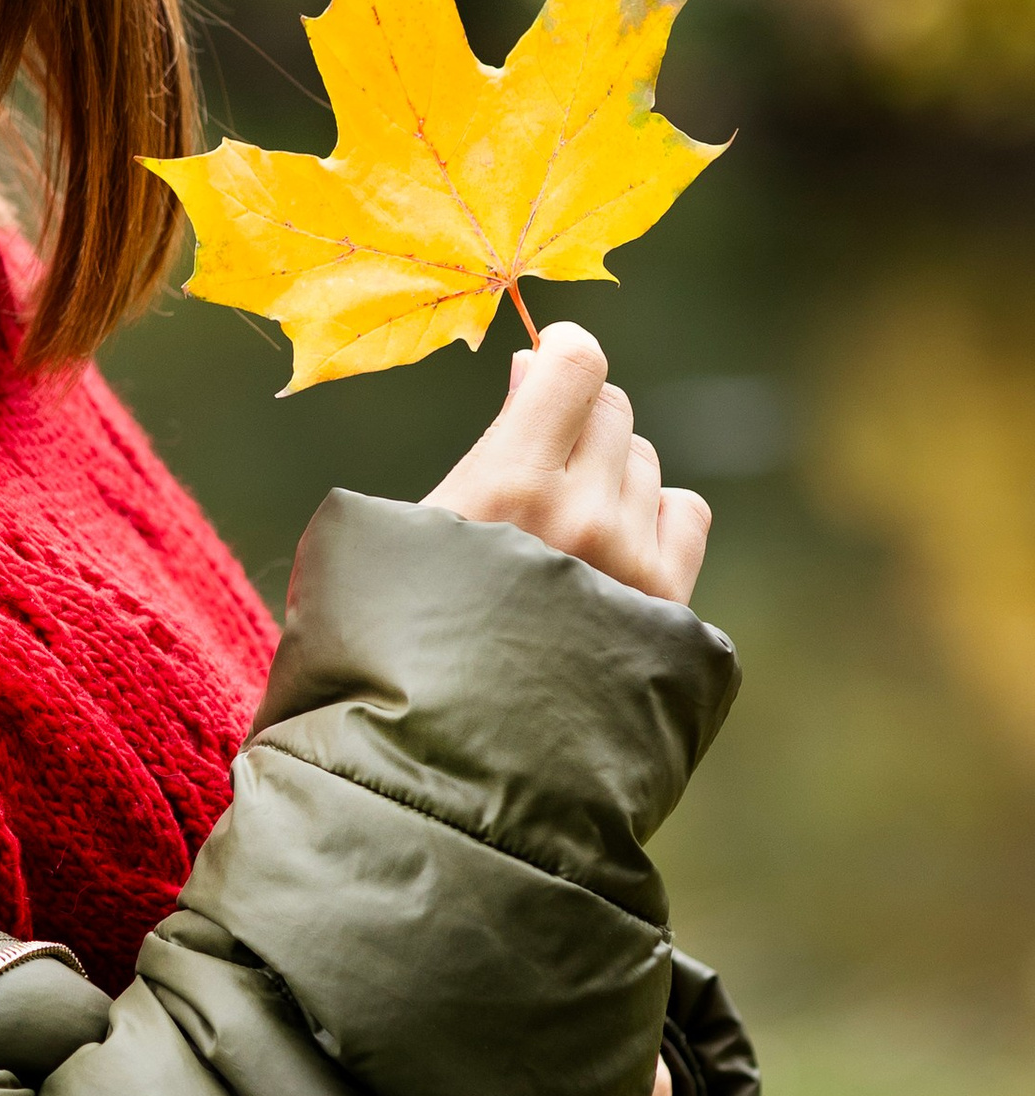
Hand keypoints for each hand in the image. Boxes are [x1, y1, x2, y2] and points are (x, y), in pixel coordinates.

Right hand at [426, 323, 709, 605]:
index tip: (553, 356)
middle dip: (579, 418)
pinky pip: (684, 509)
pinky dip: (654, 514)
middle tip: (540, 460)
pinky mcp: (667, 602)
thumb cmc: (411, 630)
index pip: (576, 369)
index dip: (568, 349)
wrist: (457, 746)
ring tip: (562, 529)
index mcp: (506, 487)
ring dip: (611, 473)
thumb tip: (537, 364)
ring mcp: (631, 562)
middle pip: (614, 409)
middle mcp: (582, 517)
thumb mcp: (421, 526)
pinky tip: (613, 547)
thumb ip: (489, 439)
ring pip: (645, 461)